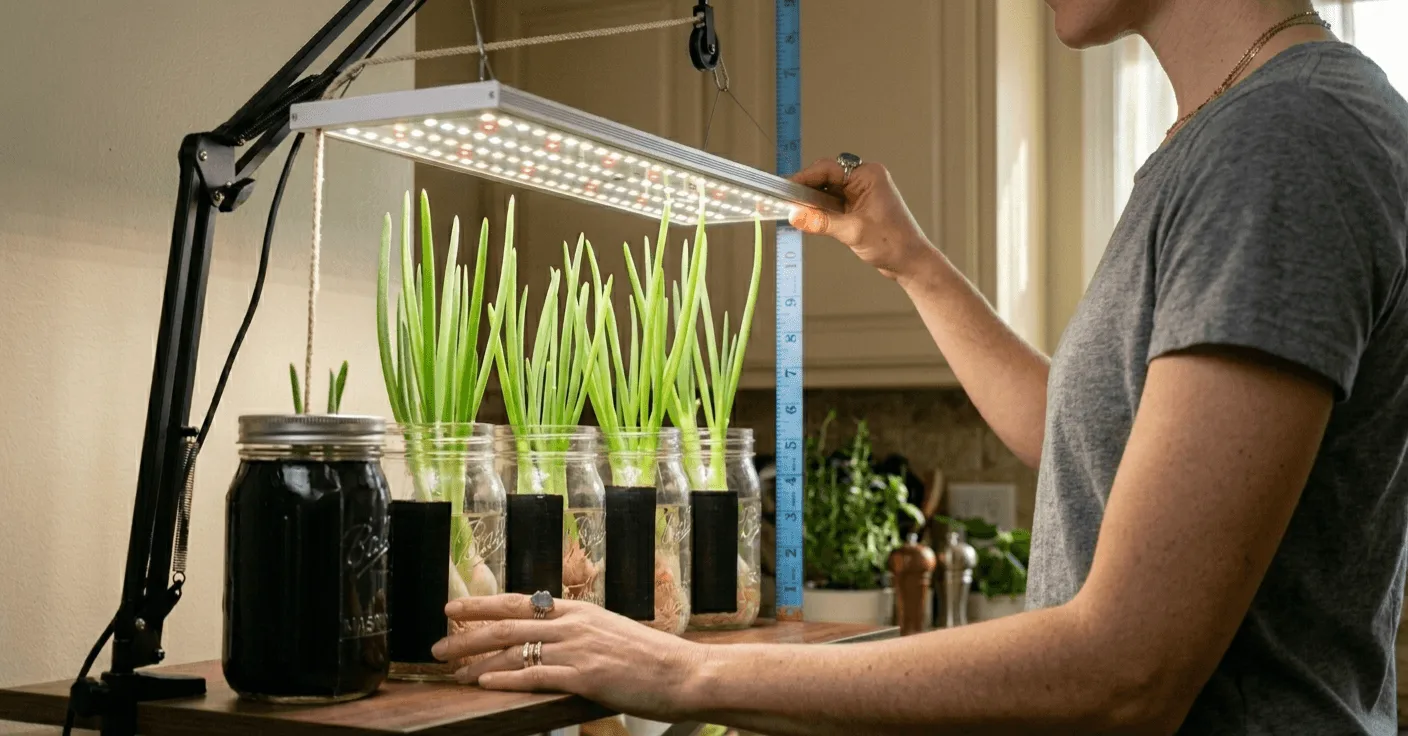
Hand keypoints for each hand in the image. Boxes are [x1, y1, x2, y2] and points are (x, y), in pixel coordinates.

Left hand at [434, 594, 707, 721]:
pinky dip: (505, 679)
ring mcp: (577, 649)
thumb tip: (551, 637)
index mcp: (578, 611)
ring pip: (514, 651)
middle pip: (505, 625)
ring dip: (477, 662)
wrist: (683, 671)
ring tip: (452, 673)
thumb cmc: (650, 657)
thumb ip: (579, 631)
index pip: (518, 602)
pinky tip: (484, 684)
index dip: (480, 605)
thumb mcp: (610, 631)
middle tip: (436, 648)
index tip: (451, 608)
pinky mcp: (584, 676)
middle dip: (465, 636)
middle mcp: (573, 624)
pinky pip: (535, 676)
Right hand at [789, 158, 937, 281]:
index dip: (805, 177)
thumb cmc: (894, 243)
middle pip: (825, 178)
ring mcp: (860, 194)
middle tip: (785, 201)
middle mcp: (864, 180)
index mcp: (868, 176)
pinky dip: (819, 211)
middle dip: (806, 190)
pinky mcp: (856, 208)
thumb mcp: (853, 231)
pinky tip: (807, 218)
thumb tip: (796, 215)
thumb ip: (822, 222)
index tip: (786, 187)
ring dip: (812, 202)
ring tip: (793, 210)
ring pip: (826, 192)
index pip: (828, 169)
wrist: (910, 262)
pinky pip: (832, 204)